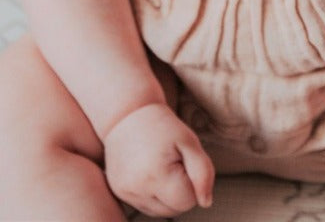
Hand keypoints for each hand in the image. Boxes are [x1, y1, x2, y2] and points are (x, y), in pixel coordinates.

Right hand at [103, 102, 213, 216]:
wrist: (128, 113)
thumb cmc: (164, 126)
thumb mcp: (189, 142)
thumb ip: (203, 173)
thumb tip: (206, 202)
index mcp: (156, 175)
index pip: (188, 201)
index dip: (193, 181)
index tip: (184, 158)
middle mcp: (136, 189)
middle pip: (174, 210)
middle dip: (181, 190)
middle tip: (174, 160)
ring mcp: (125, 193)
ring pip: (160, 211)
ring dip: (167, 194)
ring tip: (162, 164)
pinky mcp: (118, 192)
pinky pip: (145, 206)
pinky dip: (153, 193)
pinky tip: (151, 171)